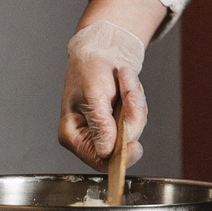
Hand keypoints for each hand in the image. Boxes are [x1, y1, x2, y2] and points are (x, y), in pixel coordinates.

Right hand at [58, 20, 147, 168]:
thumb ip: (100, 124)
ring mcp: (107, 130)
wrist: (101, 51)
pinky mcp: (119, 122)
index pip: (97, 160)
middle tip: (127, 89)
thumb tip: (106, 152)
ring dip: (134, 102)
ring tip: (124, 78)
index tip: (134, 146)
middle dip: (130, 116)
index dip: (118, 156)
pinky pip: (138, 118)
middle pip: (121, 145)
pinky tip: (126, 83)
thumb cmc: (89, 69)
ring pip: (133, 129)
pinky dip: (136, 98)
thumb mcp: (93, 95)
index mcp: (73, 136)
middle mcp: (89, 137)